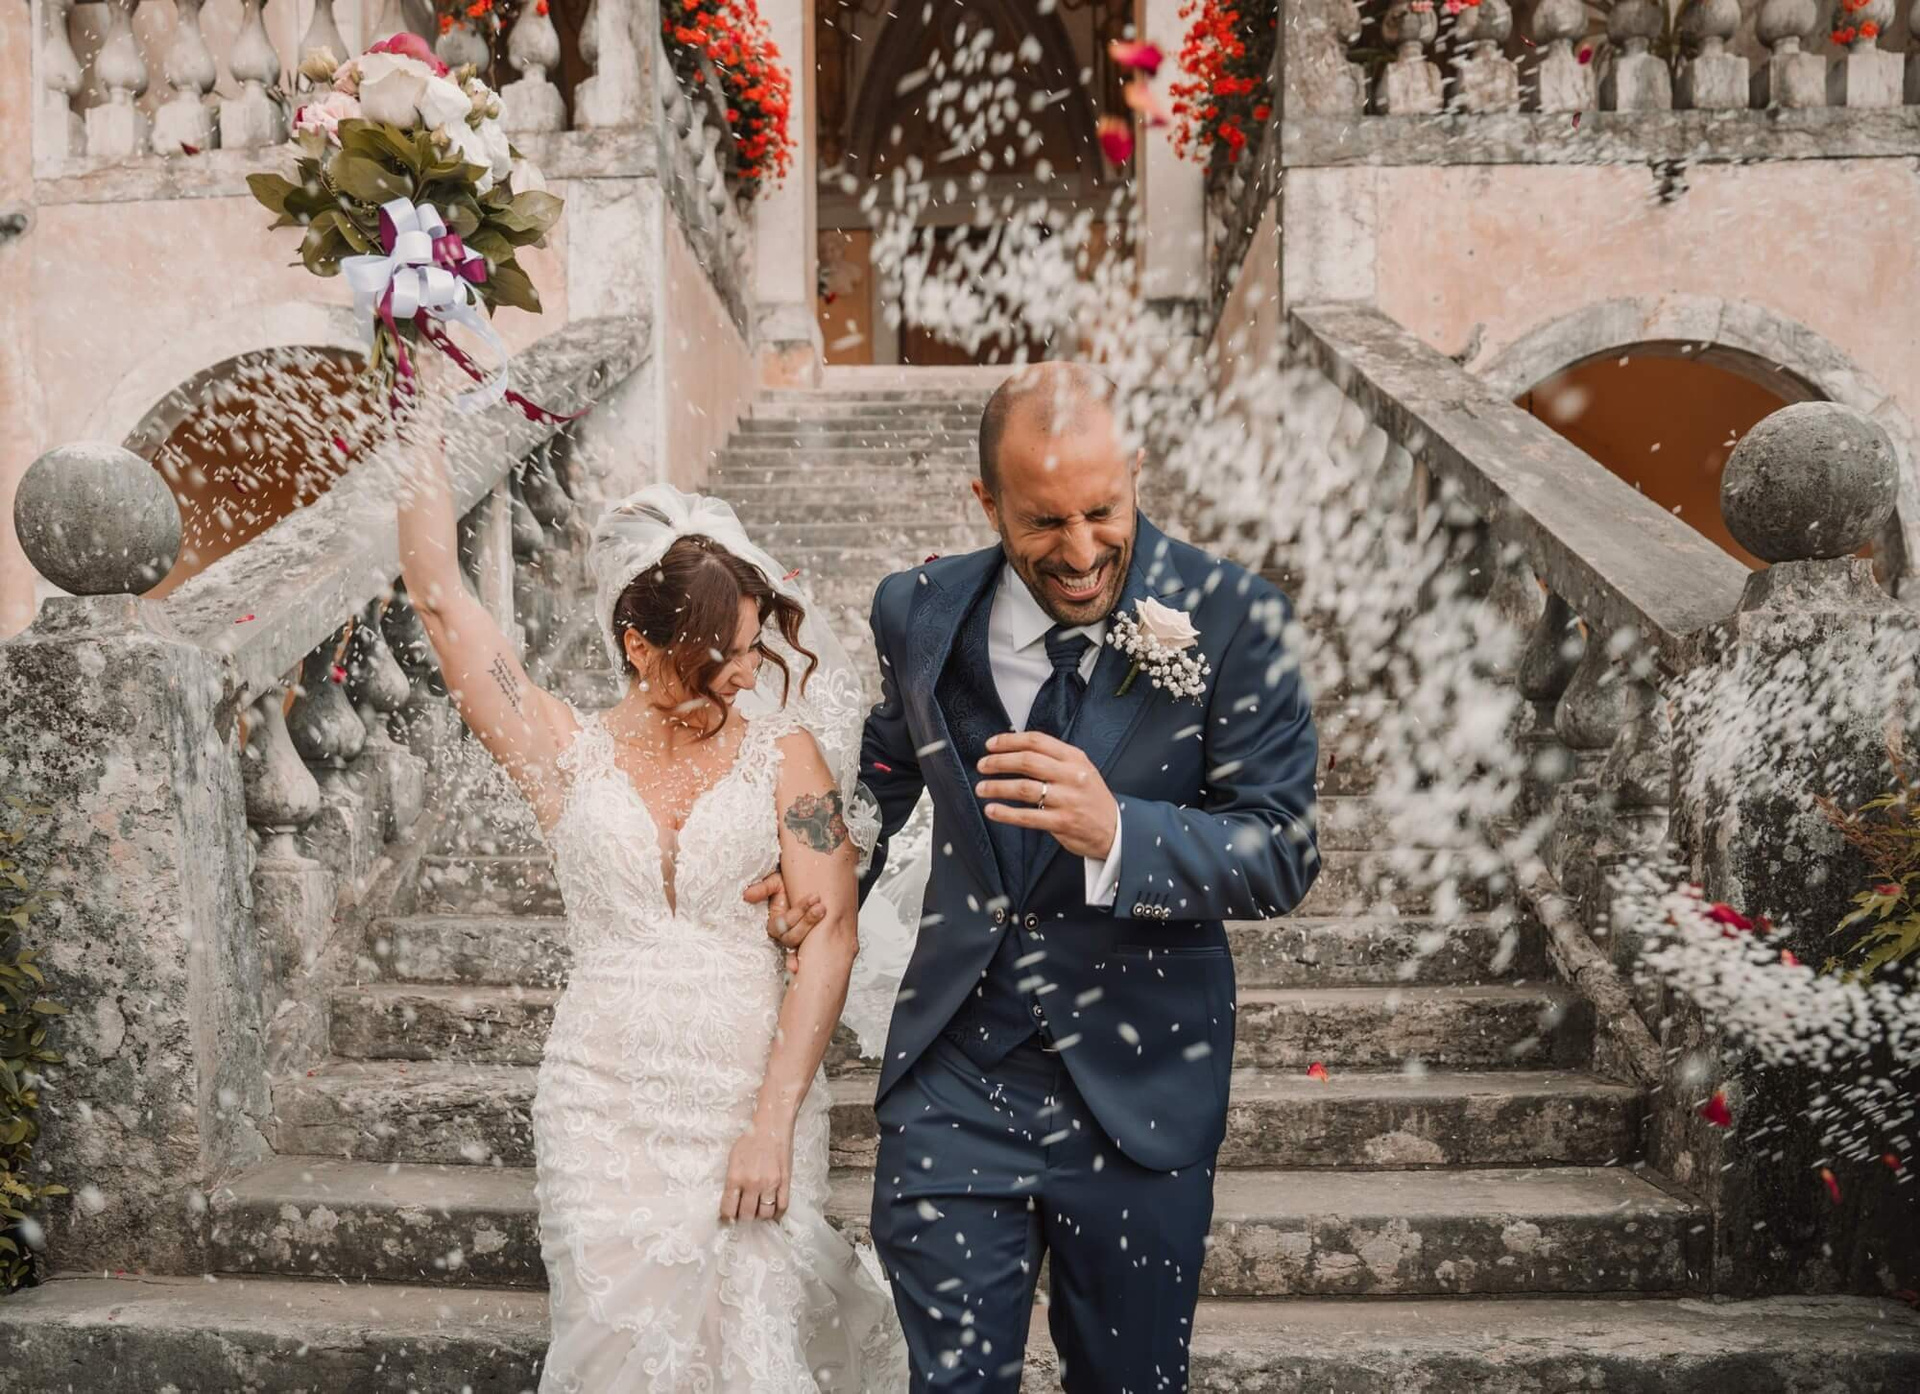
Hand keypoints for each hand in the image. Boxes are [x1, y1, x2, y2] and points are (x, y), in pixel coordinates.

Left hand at [719, 1121, 791, 1222]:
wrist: (772, 1125)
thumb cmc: (750, 1139)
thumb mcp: (733, 1158)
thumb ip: (731, 1180)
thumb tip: (730, 1199)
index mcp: (735, 1177)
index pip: (728, 1209)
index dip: (727, 1218)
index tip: (728, 1218)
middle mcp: (752, 1183)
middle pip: (747, 1215)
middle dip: (743, 1218)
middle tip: (743, 1214)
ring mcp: (770, 1184)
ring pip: (764, 1214)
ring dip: (760, 1216)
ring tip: (757, 1211)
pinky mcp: (785, 1182)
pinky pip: (782, 1206)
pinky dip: (777, 1214)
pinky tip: (772, 1212)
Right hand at [744, 870, 824, 972]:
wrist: (804, 883)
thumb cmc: (787, 884)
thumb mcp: (775, 883)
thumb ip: (763, 889)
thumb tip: (746, 895)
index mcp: (775, 924)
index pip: (783, 924)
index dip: (798, 912)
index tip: (814, 897)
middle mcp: (785, 935)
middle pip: (793, 936)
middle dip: (807, 921)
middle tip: (821, 906)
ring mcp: (797, 940)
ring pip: (802, 943)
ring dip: (813, 928)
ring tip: (824, 910)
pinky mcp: (810, 942)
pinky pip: (810, 951)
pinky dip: (813, 955)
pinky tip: (826, 953)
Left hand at [976, 730, 1118, 860]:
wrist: (1116, 829)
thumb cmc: (1091, 798)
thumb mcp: (1080, 769)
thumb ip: (1054, 759)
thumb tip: (1015, 750)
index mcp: (1074, 758)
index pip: (1036, 741)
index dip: (1009, 741)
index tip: (990, 745)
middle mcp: (1071, 775)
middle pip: (1027, 761)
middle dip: (998, 762)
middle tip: (982, 765)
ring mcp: (1068, 799)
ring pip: (1024, 788)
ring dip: (997, 787)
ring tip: (981, 788)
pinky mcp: (1063, 822)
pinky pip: (1027, 816)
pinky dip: (1006, 813)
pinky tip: (992, 810)